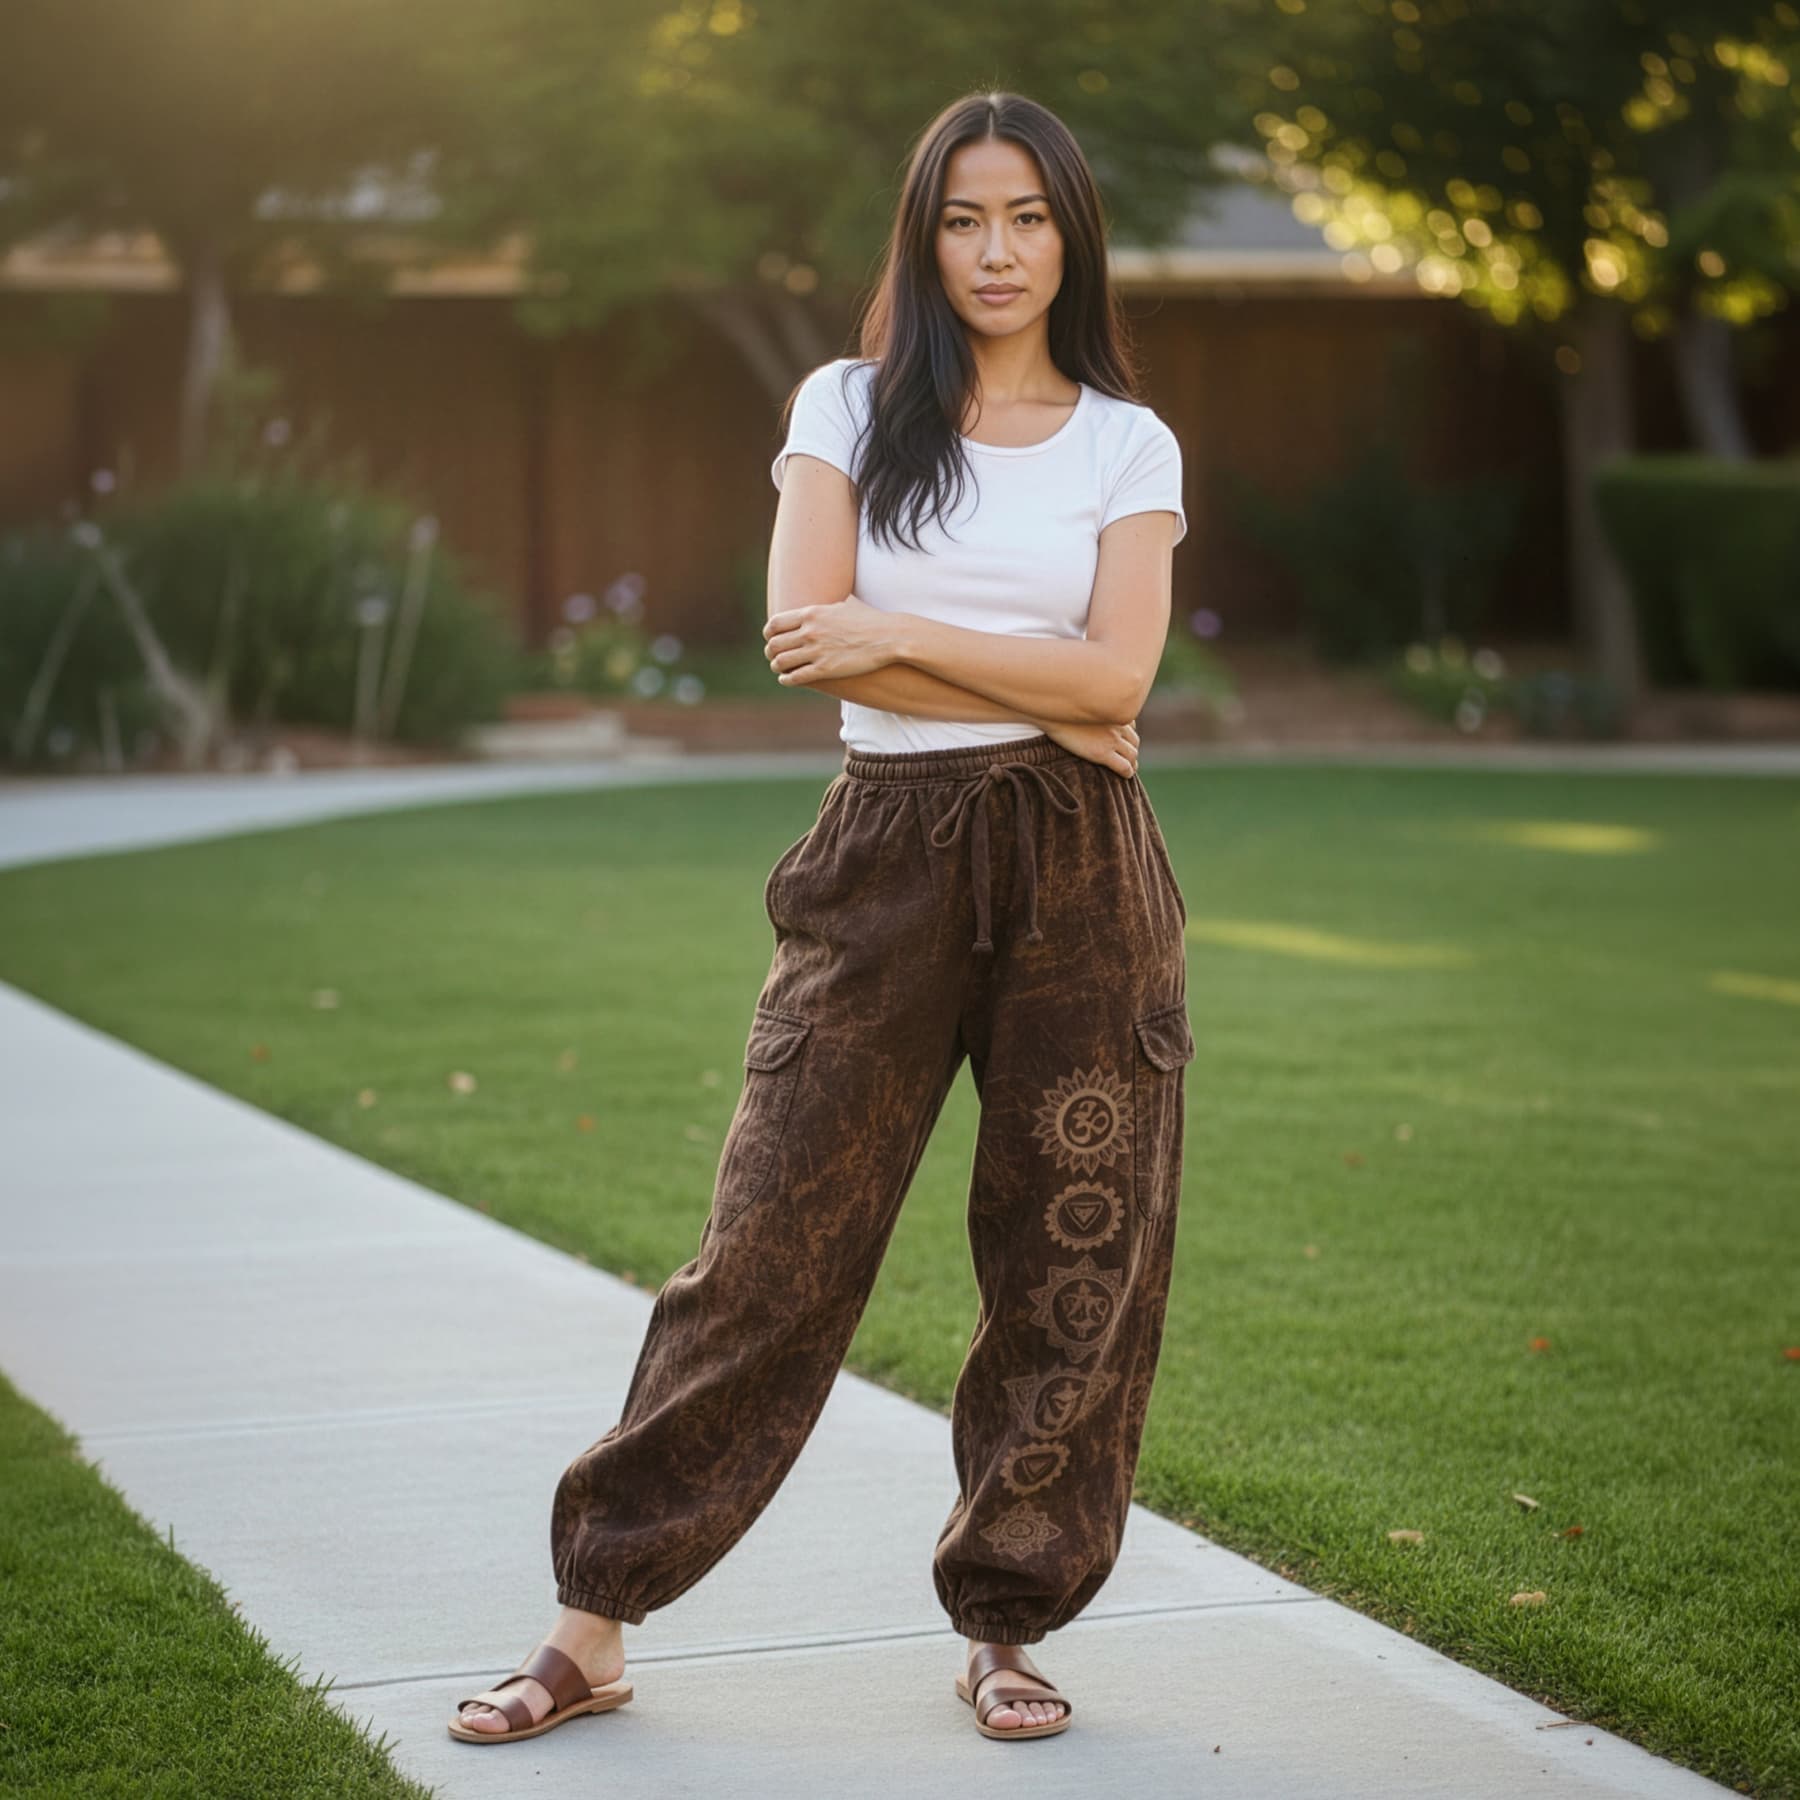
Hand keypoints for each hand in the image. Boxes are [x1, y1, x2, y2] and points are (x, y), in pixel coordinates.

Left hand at [764, 594, 902, 684]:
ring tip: (779, 668)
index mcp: (812, 613)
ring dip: (777, 666)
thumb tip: (833, 598)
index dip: (768, 633)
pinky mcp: (825, 669)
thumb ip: (830, 606)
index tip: (770, 638)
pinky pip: (796, 677)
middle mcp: (810, 631)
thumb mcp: (846, 605)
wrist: (889, 637)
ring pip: (781, 662)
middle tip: (773, 656)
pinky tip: (787, 680)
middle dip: (771, 652)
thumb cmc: (870, 620)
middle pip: (774, 644)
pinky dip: (786, 679)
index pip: (775, 623)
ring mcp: (817, 651)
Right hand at [1037, 717, 1138, 776]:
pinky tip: (1125, 775)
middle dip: (1132, 750)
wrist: (1050, 714)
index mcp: (1112, 712)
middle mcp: (1116, 725)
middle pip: (1134, 741)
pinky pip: (1124, 767)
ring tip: (1128, 769)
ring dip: (1132, 762)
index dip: (1128, 737)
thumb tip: (1089, 710)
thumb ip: (1093, 710)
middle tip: (1128, 759)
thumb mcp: (1083, 704)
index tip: (1124, 743)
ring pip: (1132, 754)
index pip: (1130, 726)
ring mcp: (1111, 740)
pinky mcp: (1102, 754)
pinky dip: (1128, 772)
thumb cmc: (1060, 709)